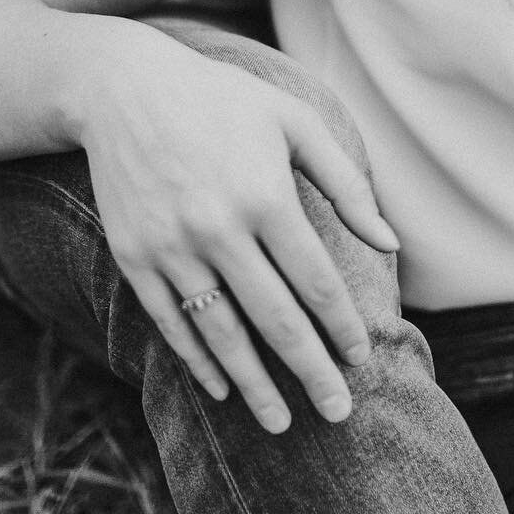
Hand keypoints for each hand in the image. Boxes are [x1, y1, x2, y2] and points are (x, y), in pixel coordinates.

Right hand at [78, 29, 398, 433]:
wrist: (122, 89)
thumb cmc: (221, 101)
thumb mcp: (293, 121)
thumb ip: (345, 183)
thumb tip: (390, 242)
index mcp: (265, 195)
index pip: (316, 282)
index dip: (343, 327)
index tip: (362, 358)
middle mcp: (218, 228)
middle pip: (276, 320)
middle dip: (311, 373)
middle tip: (338, 413)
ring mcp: (172, 246)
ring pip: (222, 333)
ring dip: (255, 385)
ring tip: (282, 424)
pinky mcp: (134, 256)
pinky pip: (171, 323)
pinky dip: (198, 362)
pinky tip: (223, 389)